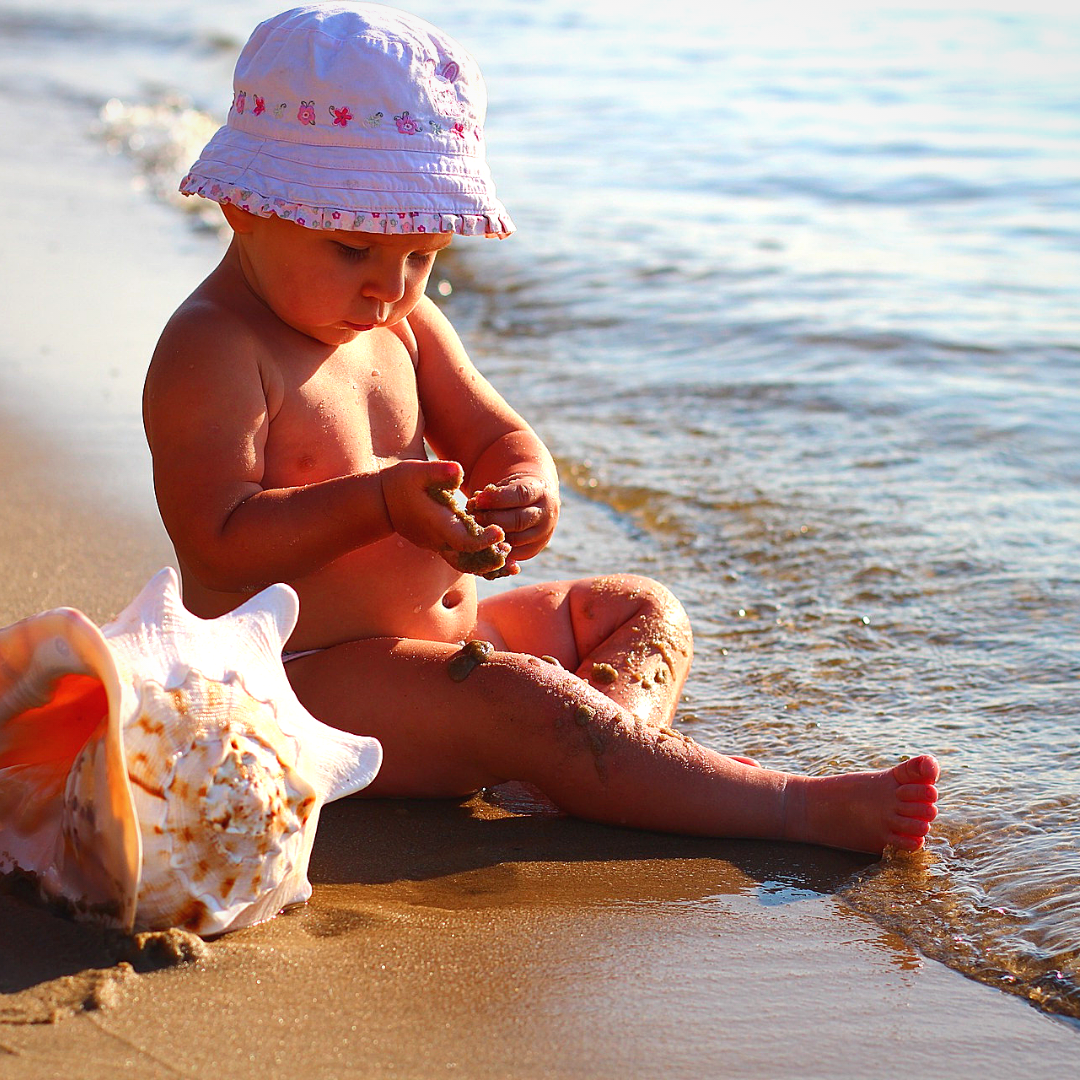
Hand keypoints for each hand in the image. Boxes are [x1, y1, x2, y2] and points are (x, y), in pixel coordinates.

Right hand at [381, 460, 508, 572]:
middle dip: (491, 558)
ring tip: (511, 562)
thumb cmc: (400, 483)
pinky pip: (463, 562)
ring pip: (467, 565)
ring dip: (489, 566)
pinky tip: (499, 560)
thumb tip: (458, 470)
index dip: (483, 539)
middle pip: (469, 561)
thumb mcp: (417, 471)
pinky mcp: (441, 546)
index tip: (500, 531)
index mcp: (437, 523)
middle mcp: (439, 540)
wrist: (381, 502)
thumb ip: (439, 472)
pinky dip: (481, 564)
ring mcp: (439, 546)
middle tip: (510, 549)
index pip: (463, 540)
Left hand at [467, 472, 559, 565]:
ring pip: (516, 539)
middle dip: (493, 519)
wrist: (535, 501)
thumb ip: (492, 489)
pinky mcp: (534, 549)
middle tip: (473, 516)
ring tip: (476, 528)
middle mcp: (546, 514)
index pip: (521, 495)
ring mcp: (543, 534)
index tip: (478, 499)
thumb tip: (473, 498)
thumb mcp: (507, 481)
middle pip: (519, 520)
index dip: (497, 498)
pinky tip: (484, 540)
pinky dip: (497, 548)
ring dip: (493, 535)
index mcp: (541, 490)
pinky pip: (514, 553)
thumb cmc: (513, 488)